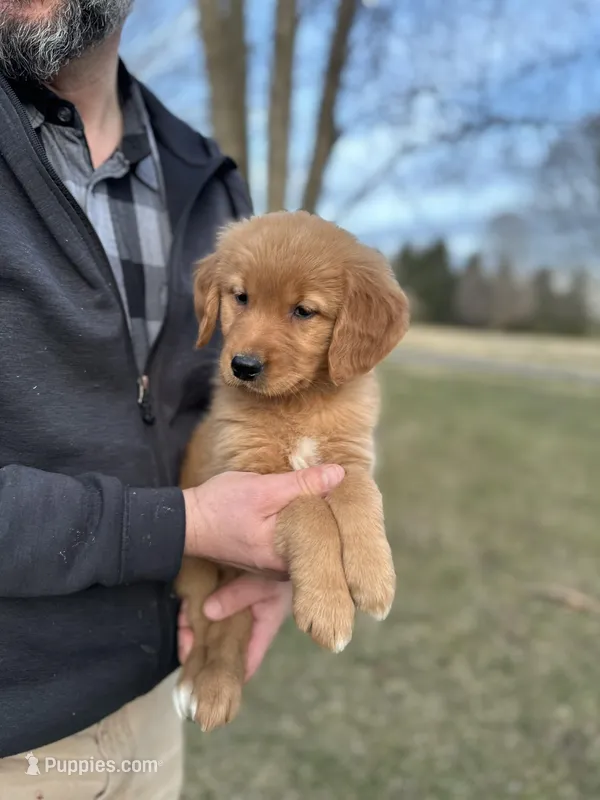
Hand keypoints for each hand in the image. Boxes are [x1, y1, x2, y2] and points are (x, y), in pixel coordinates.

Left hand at [178, 575, 291, 680]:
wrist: (280, 542)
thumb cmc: (281, 566)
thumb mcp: (263, 583)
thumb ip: (238, 597)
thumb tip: (208, 611)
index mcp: (264, 625)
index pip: (248, 660)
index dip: (231, 676)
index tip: (209, 688)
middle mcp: (248, 621)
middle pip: (223, 646)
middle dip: (203, 654)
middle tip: (185, 660)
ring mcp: (234, 608)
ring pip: (210, 628)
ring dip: (194, 633)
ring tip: (181, 635)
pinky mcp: (222, 592)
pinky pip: (204, 608)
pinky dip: (192, 614)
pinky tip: (182, 614)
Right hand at [182, 465, 344, 574]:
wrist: (185, 523)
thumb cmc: (221, 506)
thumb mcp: (262, 489)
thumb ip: (302, 483)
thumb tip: (340, 474)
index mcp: (285, 558)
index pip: (331, 545)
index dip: (346, 523)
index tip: (355, 501)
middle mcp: (283, 571)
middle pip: (323, 549)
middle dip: (337, 527)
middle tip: (350, 500)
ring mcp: (275, 569)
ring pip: (311, 548)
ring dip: (322, 527)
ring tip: (336, 501)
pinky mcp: (269, 560)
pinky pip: (297, 547)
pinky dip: (306, 531)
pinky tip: (313, 510)